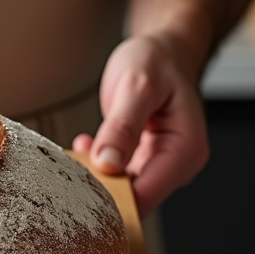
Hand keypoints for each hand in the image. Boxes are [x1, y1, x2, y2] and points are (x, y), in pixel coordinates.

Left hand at [72, 35, 208, 215]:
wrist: (165, 54)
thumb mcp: (137, 86)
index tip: (78, 191)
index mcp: (185, 150)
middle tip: (69, 169)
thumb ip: (122, 126)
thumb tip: (107, 163)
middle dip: (100, 190)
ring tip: (77, 152)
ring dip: (96, 177)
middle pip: (134, 198)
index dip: (111, 199)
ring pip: (123, 190)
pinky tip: (86, 146)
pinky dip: (98, 167)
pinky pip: (119, 177)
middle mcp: (178, 164)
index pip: (146, 195)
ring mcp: (162, 166)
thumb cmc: (158, 63)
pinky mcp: (146, 163)